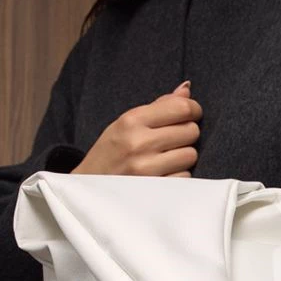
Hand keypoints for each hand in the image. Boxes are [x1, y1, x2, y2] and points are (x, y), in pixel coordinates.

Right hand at [71, 80, 201, 176]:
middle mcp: (139, 143)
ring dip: (183, 157)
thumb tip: (187, 89)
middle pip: (191, 131)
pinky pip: (185, 178)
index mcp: (131, 121)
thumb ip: (158, 106)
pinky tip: (163, 175)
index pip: (181, 108)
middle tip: (172, 140)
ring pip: (190, 155)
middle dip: (186, 134)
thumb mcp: (125, 124)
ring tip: (166, 159)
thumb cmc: (110, 153)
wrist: (87, 188)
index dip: (193, 110)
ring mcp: (147, 169)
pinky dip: (178, 176)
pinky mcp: (154, 191)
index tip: (190, 115)